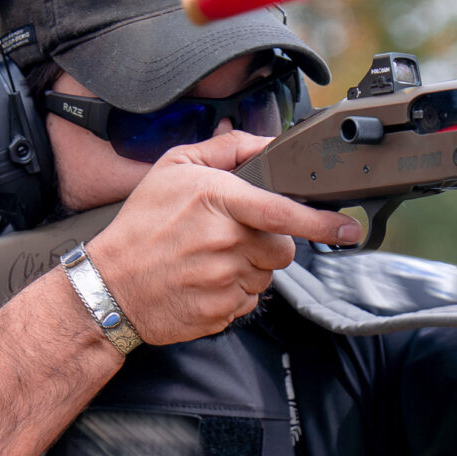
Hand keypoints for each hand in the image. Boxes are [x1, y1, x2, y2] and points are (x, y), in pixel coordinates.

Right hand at [84, 129, 362, 345]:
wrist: (110, 286)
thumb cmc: (141, 225)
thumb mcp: (174, 168)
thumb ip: (226, 150)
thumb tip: (266, 143)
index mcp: (218, 201)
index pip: (283, 211)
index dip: (321, 221)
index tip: (346, 227)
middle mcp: (224, 242)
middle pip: (282, 248)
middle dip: (268, 243)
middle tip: (231, 237)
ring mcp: (224, 280)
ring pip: (266, 275)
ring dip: (249, 267)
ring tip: (210, 260)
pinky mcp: (221, 312)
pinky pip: (248, 300)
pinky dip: (234, 292)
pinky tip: (204, 281)